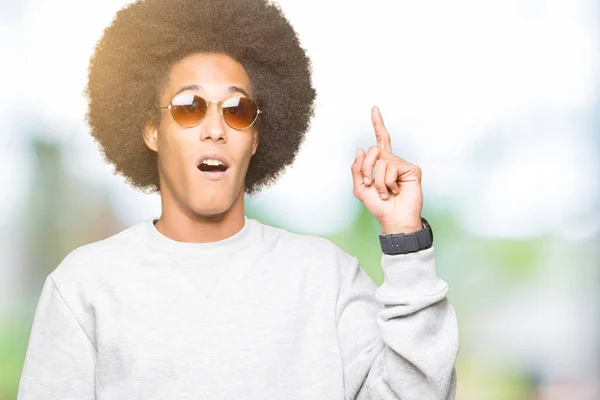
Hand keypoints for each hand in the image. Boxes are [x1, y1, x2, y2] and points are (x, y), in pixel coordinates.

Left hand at [351, 106, 423, 233]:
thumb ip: (357, 169)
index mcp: (382, 164)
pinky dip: (387, 183)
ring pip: (381, 162)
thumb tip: (361, 150)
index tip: (374, 109)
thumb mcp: (360, 188)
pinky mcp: (412, 169)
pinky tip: (395, 191)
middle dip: (366, 169)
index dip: (378, 124)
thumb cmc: (379, 206)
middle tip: (370, 185)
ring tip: (385, 193)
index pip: (381, 141)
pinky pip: (391, 169)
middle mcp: (393, 161)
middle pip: (374, 150)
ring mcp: (403, 164)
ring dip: (377, 181)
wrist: (394, 219)